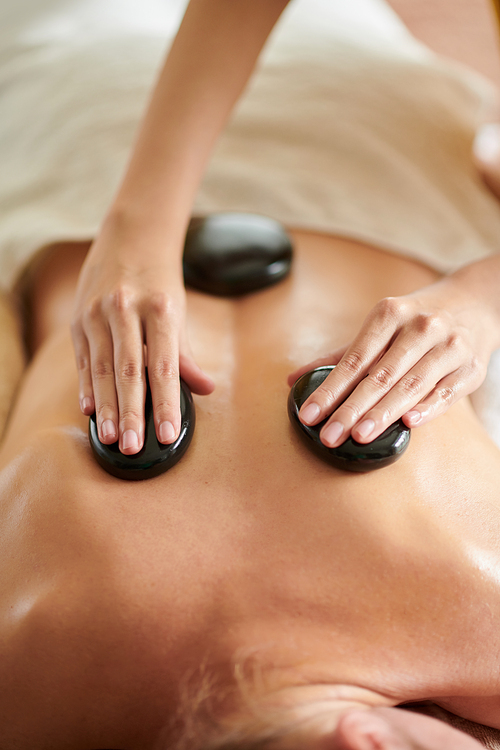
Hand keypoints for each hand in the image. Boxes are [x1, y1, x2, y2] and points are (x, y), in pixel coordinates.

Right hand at [71, 222, 213, 454]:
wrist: (130, 236)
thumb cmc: (159, 280)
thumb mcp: (178, 311)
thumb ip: (186, 354)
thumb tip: (205, 389)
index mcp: (160, 309)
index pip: (164, 366)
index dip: (166, 403)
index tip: (167, 434)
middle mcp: (125, 309)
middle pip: (129, 371)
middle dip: (131, 412)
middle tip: (132, 447)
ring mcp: (97, 313)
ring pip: (101, 368)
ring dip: (106, 406)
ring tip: (111, 437)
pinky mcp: (78, 317)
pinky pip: (81, 358)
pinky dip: (85, 386)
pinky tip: (90, 410)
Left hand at [288, 274, 499, 447]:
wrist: (475, 302)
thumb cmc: (416, 321)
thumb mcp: (380, 326)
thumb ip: (339, 356)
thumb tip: (294, 380)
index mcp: (390, 314)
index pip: (354, 359)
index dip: (330, 389)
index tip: (309, 415)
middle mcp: (420, 327)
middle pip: (380, 374)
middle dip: (352, 408)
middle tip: (330, 435)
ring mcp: (449, 346)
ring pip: (412, 384)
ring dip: (384, 413)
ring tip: (360, 436)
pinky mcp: (471, 367)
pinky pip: (447, 391)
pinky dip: (429, 407)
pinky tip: (408, 423)